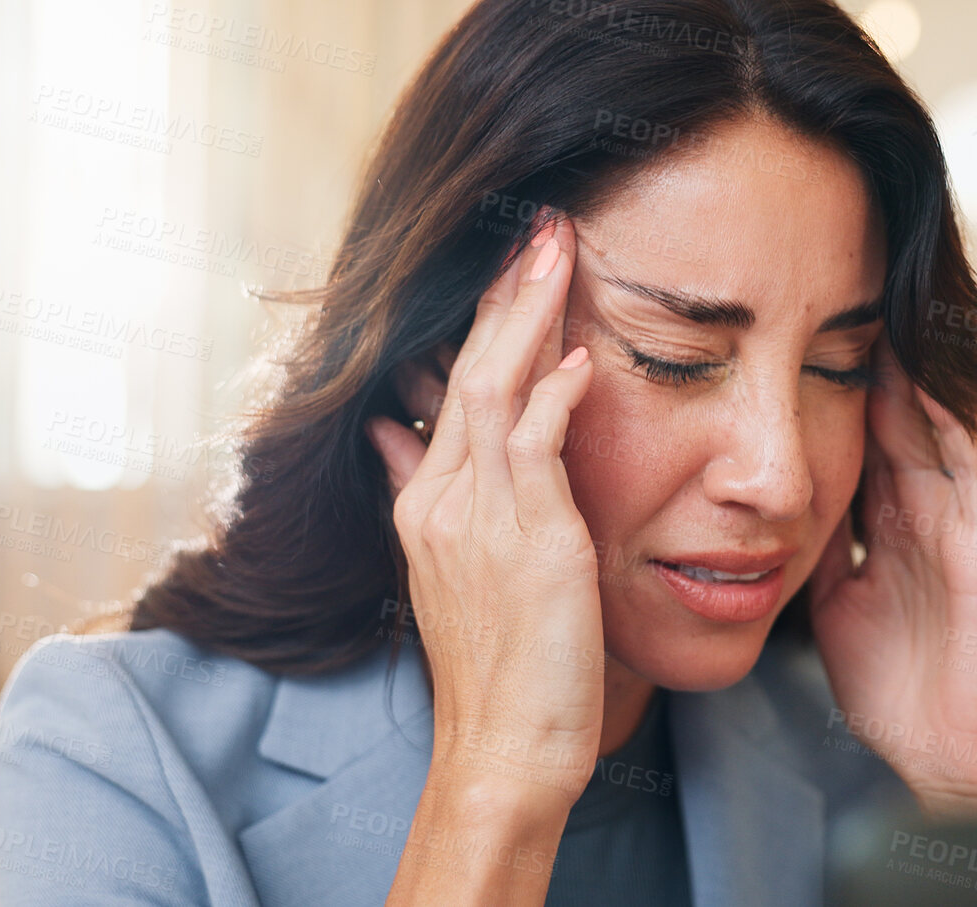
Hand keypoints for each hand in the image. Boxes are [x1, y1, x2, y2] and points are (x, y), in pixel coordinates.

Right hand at [366, 210, 603, 808]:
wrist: (502, 753)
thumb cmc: (500, 668)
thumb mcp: (452, 570)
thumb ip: (424, 494)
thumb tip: (397, 433)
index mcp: (428, 503)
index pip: (455, 384)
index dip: (488, 318)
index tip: (517, 262)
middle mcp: (443, 501)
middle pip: (467, 369)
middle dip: (506, 292)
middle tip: (542, 224)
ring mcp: (479, 521)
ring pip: (492, 391)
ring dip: (529, 316)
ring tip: (558, 249)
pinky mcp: (528, 546)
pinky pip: (533, 451)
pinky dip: (554, 398)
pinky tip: (579, 356)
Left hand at [808, 336, 976, 818]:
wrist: (944, 754)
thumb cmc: (896, 685)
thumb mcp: (833, 601)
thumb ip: (818, 549)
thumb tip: (772, 510)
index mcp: (888, 526)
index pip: (863, 439)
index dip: (838, 386)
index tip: (803, 333)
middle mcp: (924, 517)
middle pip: (898, 421)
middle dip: (876, 362)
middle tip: (849, 296)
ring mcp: (958, 531)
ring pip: (939, 434)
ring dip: (918, 379)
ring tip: (893, 317)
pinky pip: (973, 480)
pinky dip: (957, 433)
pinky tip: (936, 392)